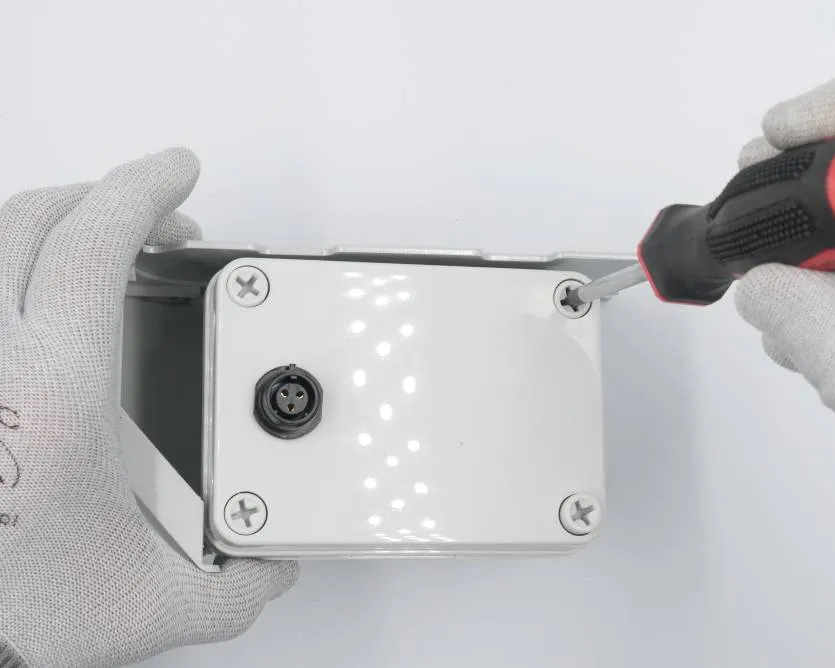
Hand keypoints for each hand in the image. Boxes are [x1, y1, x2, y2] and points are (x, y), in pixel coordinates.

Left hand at [0, 149, 297, 667]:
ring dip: (57, 227)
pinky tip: (44, 302)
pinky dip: (13, 271)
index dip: (143, 189)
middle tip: (161, 215)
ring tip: (106, 244)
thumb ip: (239, 584)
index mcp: (53, 397)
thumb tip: (273, 560)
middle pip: (33, 222)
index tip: (180, 172)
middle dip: (107, 196)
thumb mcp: (156, 605)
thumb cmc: (19, 612)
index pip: (92, 248)